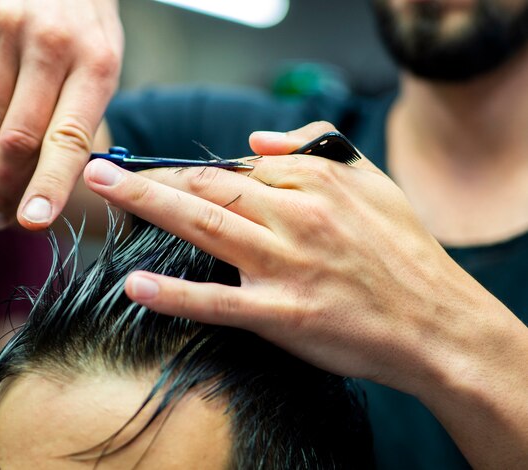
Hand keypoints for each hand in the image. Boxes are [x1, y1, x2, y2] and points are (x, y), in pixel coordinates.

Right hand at [0, 0, 122, 229]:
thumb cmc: (84, 16)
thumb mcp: (104, 56)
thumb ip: (83, 108)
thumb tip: (57, 174)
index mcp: (97, 64)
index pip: (69, 140)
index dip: (50, 186)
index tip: (33, 222)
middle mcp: (52, 46)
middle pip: (19, 138)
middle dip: (6, 189)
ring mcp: (6, 27)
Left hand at [84, 121, 527, 466]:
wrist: (437, 324)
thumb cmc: (405, 253)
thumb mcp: (372, 182)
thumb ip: (316, 150)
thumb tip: (258, 139)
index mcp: (314, 182)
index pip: (235, 168)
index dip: (187, 172)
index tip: (156, 175)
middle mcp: (295, 216)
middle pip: (208, 186)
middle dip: (150, 177)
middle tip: (103, 173)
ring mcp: (286, 265)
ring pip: (204, 226)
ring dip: (146, 206)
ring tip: (102, 192)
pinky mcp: (284, 314)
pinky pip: (219, 301)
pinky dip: (175, 293)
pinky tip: (137, 285)